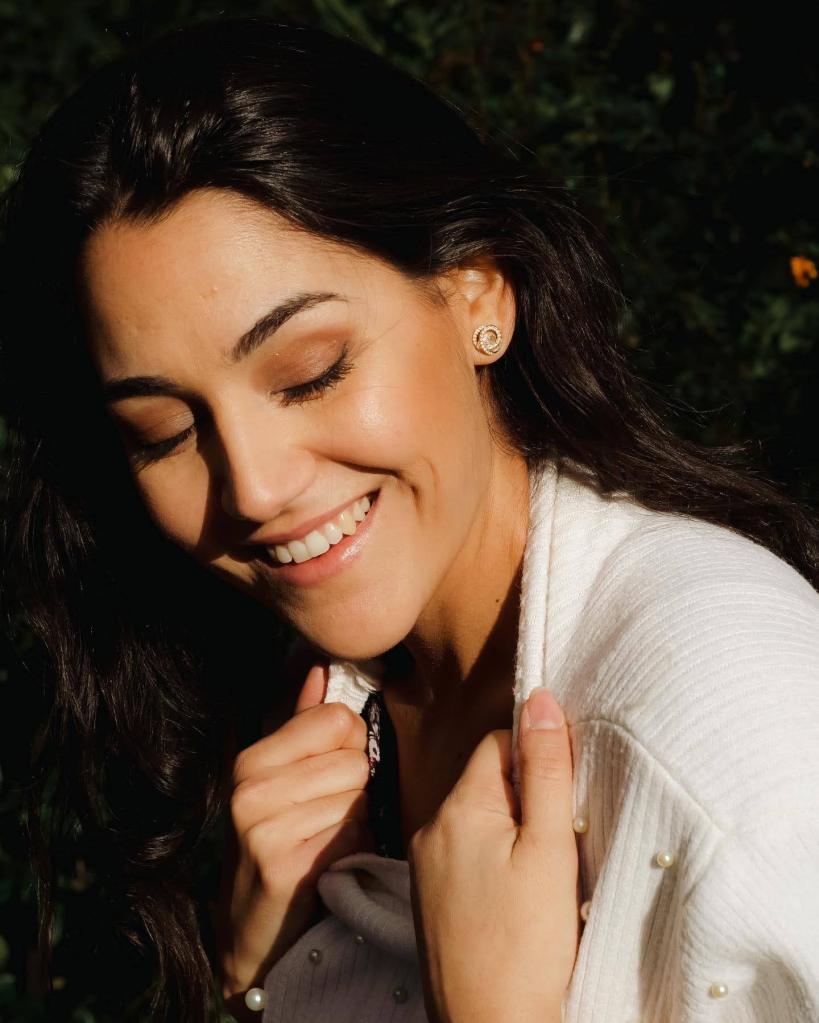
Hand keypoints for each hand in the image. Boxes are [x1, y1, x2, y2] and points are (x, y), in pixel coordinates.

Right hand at [213, 658, 375, 1018]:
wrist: (256, 935)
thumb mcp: (286, 781)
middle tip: (325, 818)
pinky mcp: (283, 863)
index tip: (330, 776)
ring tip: (324, 840)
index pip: (336, 718)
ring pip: (357, 793)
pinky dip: (351, 848)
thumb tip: (321, 668)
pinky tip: (326, 863)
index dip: (349, 745)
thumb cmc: (283, 847)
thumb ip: (305, 723)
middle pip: (352, 756)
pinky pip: (352, 831)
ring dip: (354, 820)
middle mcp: (250, 787)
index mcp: (252, 760)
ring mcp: (262, 826)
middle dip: (354, 788)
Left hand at [407, 687, 579, 1022]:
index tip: (564, 795)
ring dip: (512, 831)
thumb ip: (545, 770)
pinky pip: (466, 854)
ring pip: (478, 818)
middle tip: (557, 845)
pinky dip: (494, 861)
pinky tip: (517, 900)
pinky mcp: (430, 899)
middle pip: (487, 781)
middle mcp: (430, 828)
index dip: (536, 758)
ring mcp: (425, 865)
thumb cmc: (527, 945)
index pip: (498, 743)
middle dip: (526, 798)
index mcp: (456, 809)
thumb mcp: (549, 849)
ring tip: (540, 878)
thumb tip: (538, 697)